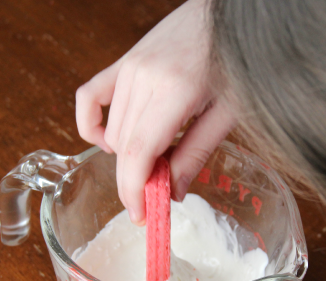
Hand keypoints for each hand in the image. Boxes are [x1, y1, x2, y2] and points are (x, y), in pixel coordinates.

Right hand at [76, 0, 236, 224]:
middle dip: (136, 180)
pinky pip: (89, 98)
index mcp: (175, 91)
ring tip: (156, 159)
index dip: (134, 191)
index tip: (141, 216)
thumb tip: (171, 193)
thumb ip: (196, 154)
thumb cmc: (236, 61)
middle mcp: (144, 79)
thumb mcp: (228, 113)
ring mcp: (129, 67)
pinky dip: (92, 126)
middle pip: (124, 147)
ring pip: (112, 132)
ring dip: (128, 156)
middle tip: (158, 193)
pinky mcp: (123, 62)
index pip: (139, 153)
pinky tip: (109, 141)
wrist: (227, 15)